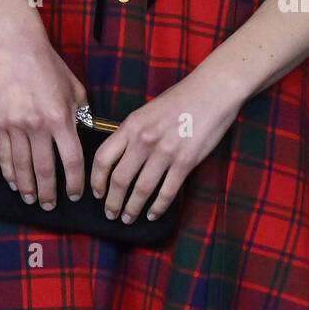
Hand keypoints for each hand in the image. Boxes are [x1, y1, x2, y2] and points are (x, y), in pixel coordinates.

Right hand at [0, 27, 89, 209]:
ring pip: (22, 167)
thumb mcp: (75, 89)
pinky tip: (14, 183)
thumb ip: (81, 113)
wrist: (18, 48)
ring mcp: (16, 126)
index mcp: (61, 119)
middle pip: (46, 170)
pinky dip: (9, 172)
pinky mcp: (0, 123)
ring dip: (28, 188)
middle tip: (51, 207)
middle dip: (50, 193)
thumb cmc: (50, 66)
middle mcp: (39, 127)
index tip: (76, 195)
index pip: (72, 161)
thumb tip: (84, 133)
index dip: (75, 183)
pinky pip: (4, 154)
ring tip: (32, 200)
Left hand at [89, 61, 244, 224]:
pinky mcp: (185, 163)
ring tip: (128, 218)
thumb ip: (133, 132)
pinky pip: (167, 192)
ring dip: (132, 208)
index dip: (96, 180)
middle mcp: (144, 140)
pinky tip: (153, 214)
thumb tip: (121, 156)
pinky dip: (158, 207)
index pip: (103, 158)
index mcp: (131, 125)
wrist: (211, 92)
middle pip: (120, 179)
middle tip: (111, 214)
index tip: (96, 192)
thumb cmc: (179, 99)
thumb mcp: (147, 111)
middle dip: (112, 202)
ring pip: (141, 190)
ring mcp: (165, 152)